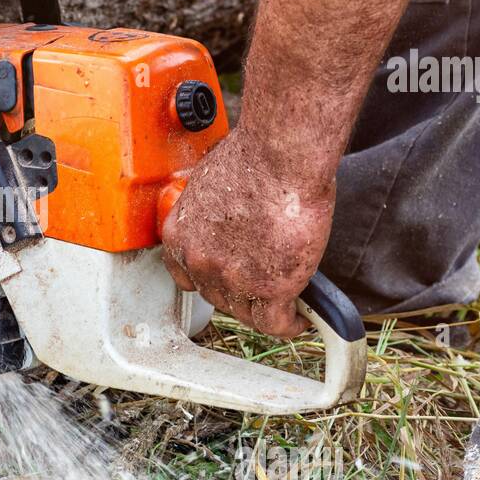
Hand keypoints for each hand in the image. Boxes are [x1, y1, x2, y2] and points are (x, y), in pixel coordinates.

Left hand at [161, 129, 334, 337]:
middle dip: (239, 293)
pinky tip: (300, 317)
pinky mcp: (270, 288)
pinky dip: (290, 324)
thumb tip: (230, 222)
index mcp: (179, 234)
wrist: (281, 155)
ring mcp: (232, 278)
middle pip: (217, 296)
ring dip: (265, 310)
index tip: (226, 278)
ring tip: (283, 304)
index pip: (185, 274)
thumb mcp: (211, 185)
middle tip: (261, 284)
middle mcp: (199, 261)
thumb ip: (213, 213)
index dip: (209, 279)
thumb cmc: (254, 156)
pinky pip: (276, 323)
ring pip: (247, 313)